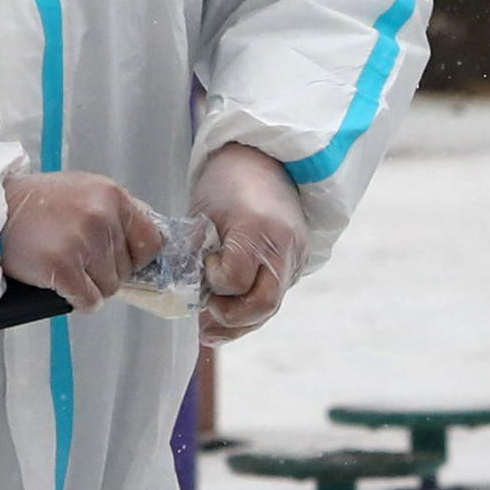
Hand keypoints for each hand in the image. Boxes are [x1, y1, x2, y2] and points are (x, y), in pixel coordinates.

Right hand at [1, 168, 166, 308]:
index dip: (136, 257)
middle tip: (75, 257)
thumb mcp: (83, 191)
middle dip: (105, 271)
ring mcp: (83, 242)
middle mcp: (101, 216)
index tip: (119, 260)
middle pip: (127, 269)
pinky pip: (89, 301)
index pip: (152, 241)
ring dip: (89, 286)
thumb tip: (145, 244)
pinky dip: (78, 301)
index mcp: (112, 196)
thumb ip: (114, 214)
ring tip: (63, 265)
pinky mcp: (63, 267)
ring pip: (109, 288)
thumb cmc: (34, 204)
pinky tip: (60, 284)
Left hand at [192, 146, 307, 339]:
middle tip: (207, 316)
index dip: (214, 283)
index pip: (234, 280)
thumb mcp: (203, 212)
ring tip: (213, 329)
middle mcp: (284, 245)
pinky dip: (252, 311)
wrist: (267, 161)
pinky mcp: (299, 263)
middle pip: (263, 304)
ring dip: (241, 323)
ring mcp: (296, 256)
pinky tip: (230, 315)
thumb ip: (198, 252)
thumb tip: (190, 292)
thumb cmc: (227, 182)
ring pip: (272, 307)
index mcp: (257, 227)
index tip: (204, 270)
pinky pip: (276, 297)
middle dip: (231, 318)